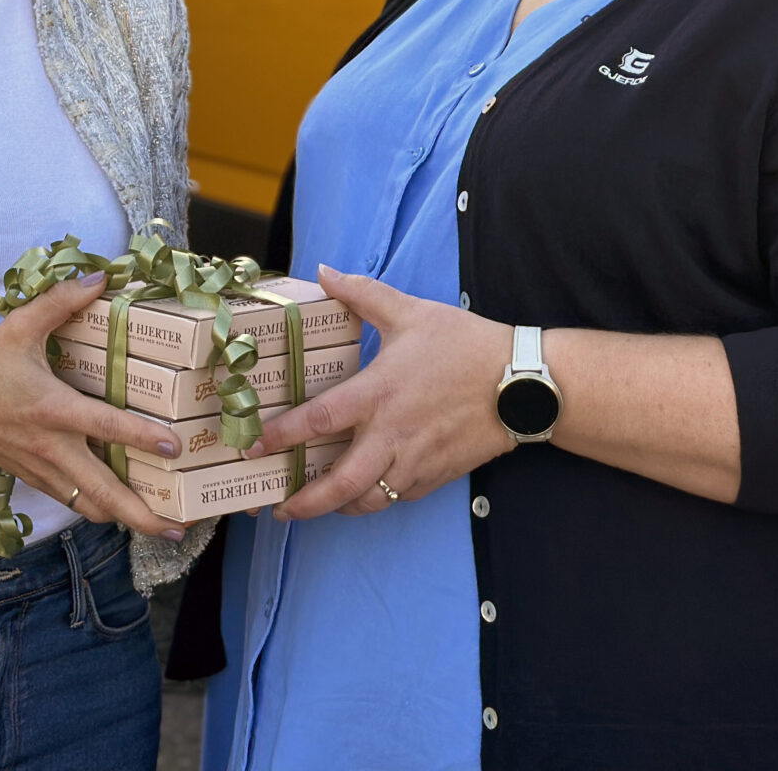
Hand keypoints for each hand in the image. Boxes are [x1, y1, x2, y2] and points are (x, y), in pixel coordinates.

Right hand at [0, 272, 186, 538]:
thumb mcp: (17, 327)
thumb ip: (60, 302)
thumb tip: (100, 278)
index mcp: (54, 409)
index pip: (106, 426)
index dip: (141, 437)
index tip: (174, 447)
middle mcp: (53, 446)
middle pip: (103, 491)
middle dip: (140, 514)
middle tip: (177, 528)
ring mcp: (43, 469)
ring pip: (89, 504)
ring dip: (123, 518)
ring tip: (159, 526)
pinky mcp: (33, 478)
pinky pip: (72, 500)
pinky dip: (97, 508)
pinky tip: (118, 510)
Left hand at [251, 265, 515, 519]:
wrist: (523, 383)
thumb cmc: (465, 345)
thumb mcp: (411, 312)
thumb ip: (362, 293)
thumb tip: (324, 271)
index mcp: (379, 393)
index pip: (319, 420)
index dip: (282, 436)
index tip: (255, 445)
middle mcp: (392, 434)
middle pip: (339, 483)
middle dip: (304, 502)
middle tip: (277, 506)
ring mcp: (415, 461)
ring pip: (368, 500)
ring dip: (337, 508)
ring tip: (314, 507)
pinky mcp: (436, 475)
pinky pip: (396, 497)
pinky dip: (373, 501)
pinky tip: (360, 494)